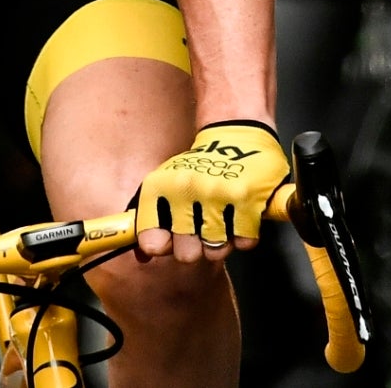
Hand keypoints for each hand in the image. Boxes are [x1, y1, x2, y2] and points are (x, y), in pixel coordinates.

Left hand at [133, 120, 288, 262]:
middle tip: (200, 228)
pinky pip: (243, 242)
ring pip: (216, 251)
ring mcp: (218, 196)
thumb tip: (143, 257)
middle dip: (195, 246)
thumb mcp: (166, 183)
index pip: (152, 241)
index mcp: (162, 187)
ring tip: (221, 219)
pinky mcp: (248, 200)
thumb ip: (151, 220)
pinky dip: (244, 234)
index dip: (161, 245)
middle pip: (186, 254)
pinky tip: (239, 215)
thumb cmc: (199, 166)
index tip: (168, 239)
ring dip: (220, 240)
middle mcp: (187, 191)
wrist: (237, 133)